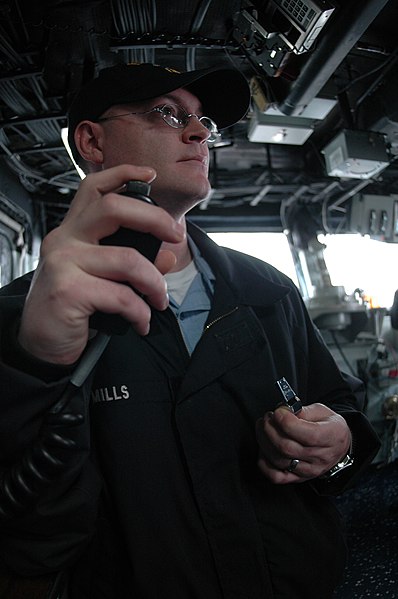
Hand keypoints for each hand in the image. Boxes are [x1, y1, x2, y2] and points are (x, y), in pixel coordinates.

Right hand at [18, 164, 184, 364]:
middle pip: (114, 208)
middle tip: (176, 237)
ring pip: (128, 259)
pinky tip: (141, 323)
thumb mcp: (104, 279)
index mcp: (73, 230)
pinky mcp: (68, 290)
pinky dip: (140, 312)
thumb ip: (133, 262)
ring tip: (159, 301)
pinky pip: (121, 296)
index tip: (151, 175)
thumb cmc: (73, 307)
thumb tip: (167, 256)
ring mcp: (63, 262)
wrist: (41, 343)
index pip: (94, 188)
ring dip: (155, 284)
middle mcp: (65, 239)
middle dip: (155, 219)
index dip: (124, 174)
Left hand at [255, 403, 350, 483]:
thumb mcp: (322, 411)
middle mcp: (320, 457)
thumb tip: (283, 411)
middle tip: (268, 418)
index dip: (286, 421)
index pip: (306, 435)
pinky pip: (276, 476)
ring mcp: (309, 470)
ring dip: (264, 441)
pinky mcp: (298, 478)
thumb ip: (302, 410)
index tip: (278, 411)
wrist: (338, 446)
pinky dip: (264, 462)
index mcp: (331, 437)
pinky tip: (265, 448)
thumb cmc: (328, 426)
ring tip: (264, 428)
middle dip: (270, 429)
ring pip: (278, 460)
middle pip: (287, 447)